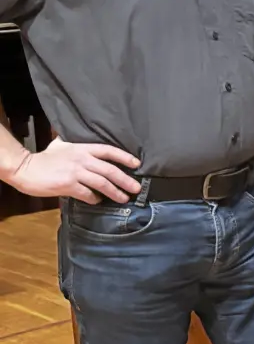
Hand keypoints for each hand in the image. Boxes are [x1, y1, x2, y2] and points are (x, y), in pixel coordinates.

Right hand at [3, 140, 141, 202]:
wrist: (25, 169)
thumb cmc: (44, 158)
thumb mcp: (61, 145)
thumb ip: (74, 144)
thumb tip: (83, 142)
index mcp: (82, 148)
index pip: (109, 151)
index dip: (124, 157)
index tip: (137, 164)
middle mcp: (82, 159)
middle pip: (110, 170)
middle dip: (125, 180)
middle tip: (137, 188)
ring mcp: (75, 172)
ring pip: (102, 183)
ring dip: (115, 192)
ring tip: (124, 198)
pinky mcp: (67, 185)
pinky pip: (87, 193)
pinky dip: (95, 198)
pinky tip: (98, 201)